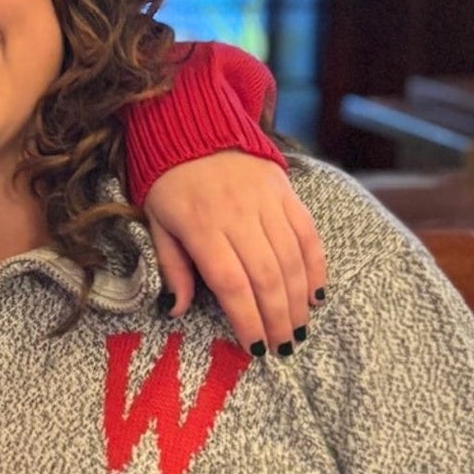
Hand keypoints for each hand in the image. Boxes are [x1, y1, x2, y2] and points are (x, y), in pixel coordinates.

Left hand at [141, 150, 327, 355]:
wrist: (193, 125)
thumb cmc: (169, 183)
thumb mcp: (157, 224)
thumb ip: (172, 268)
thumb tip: (175, 310)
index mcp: (201, 227)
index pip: (231, 283)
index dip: (246, 319)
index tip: (254, 348)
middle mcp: (238, 215)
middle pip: (266, 276)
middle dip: (277, 318)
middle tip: (282, 347)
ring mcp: (266, 201)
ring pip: (291, 258)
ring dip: (298, 300)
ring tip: (298, 330)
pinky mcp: (285, 191)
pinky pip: (307, 233)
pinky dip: (316, 266)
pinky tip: (316, 295)